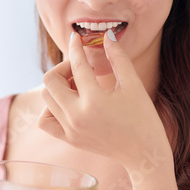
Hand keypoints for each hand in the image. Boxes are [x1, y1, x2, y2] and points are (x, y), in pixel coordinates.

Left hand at [37, 30, 171, 173]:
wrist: (143, 154)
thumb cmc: (143, 118)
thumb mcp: (133, 85)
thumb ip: (118, 58)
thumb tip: (107, 35)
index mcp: (94, 101)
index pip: (76, 66)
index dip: (76, 47)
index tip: (77, 37)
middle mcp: (77, 116)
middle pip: (50, 81)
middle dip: (63, 68)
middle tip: (80, 68)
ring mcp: (70, 130)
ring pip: (47, 98)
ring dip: (58, 86)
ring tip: (78, 85)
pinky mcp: (69, 139)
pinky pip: (45, 120)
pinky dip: (51, 108)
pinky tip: (68, 103)